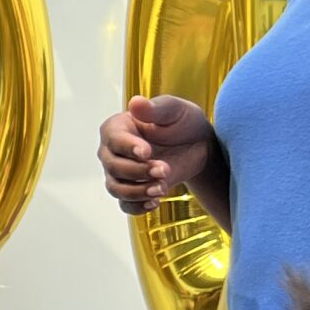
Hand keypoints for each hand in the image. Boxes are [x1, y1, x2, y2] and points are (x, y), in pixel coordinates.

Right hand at [97, 94, 216, 213]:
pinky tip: (155, 202)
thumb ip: (155, 108)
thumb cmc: (182, 123)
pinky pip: (125, 205)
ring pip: (116, 188)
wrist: (197, 146)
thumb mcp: (174, 110)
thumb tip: (135, 102)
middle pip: (113, 167)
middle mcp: (112, 152)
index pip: (113, 140)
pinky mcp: (132, 190)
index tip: (147, 152)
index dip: (128, 148)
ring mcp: (120, 173)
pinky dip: (137, 207)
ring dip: (138, 191)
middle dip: (138, 172)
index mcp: (117, 129)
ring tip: (162, 189)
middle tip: (164, 169)